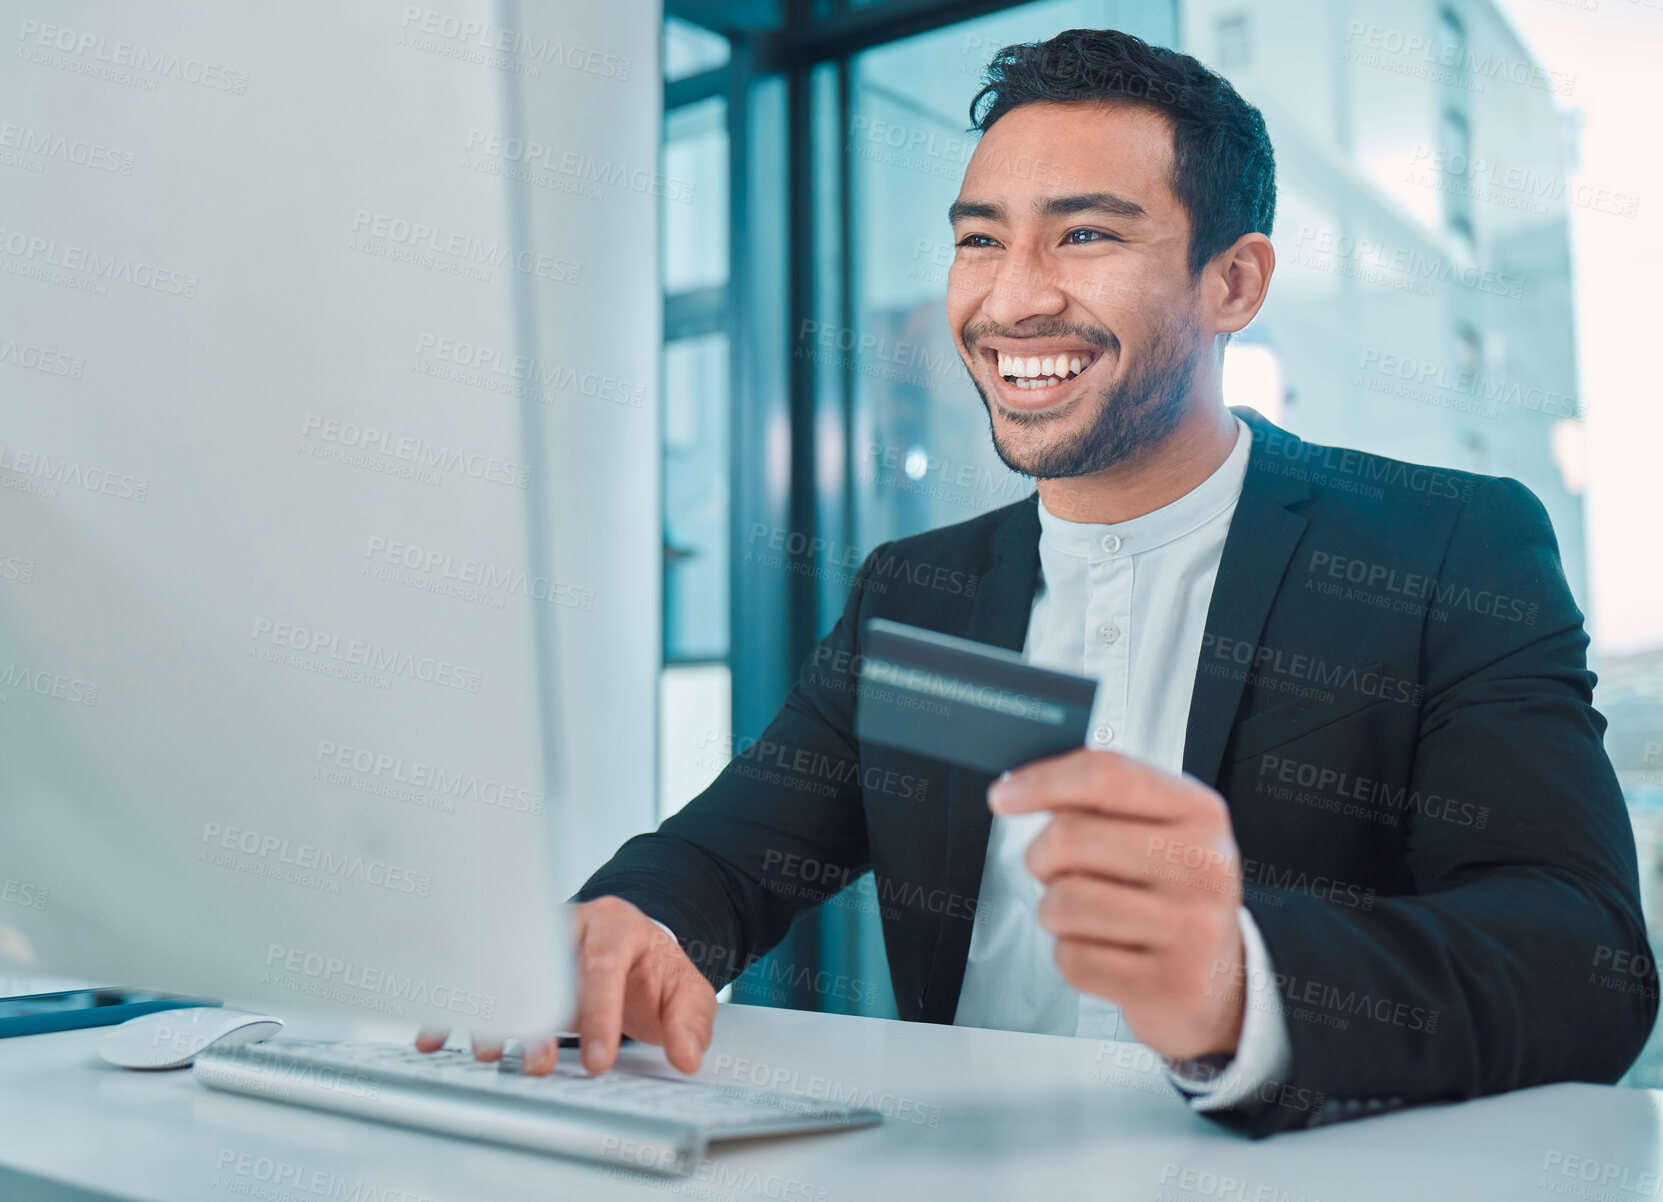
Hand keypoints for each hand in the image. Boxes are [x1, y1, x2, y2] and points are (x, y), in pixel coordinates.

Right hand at [413, 895, 716, 1076]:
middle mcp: (572, 925)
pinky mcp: (510, 957)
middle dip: (538, 1017)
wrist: (631, 949)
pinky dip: (457, 1005)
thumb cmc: (653, 971)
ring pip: (507, 969)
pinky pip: (479, 976)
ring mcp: (535, 939)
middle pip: (547, 965)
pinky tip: (435, 1033)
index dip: (599, 1013)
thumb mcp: (686, 990)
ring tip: (486, 1053)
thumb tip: (687, 1056)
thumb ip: (690, 1022)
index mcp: (618, 925)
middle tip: (537, 1064)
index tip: (599, 1061)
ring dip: (494, 1014)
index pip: (604, 963)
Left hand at [988, 748, 1245, 1060]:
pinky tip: (1105, 952)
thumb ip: (1103, 800)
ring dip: (1055, 912)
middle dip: (1042, 856)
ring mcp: (1192, 928)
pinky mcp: (1171, 985)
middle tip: (1055, 870)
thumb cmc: (1175, 895)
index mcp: (1200, 812)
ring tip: (1088, 916)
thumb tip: (1020, 790)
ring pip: (1063, 902)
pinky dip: (1071, 957)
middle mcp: (1204, 865)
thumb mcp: (1161, 829)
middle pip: (1071, 837)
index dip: (1042, 781)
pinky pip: (1073, 960)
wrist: (1219, 979)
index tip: (1004, 795)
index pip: (1107, 776)